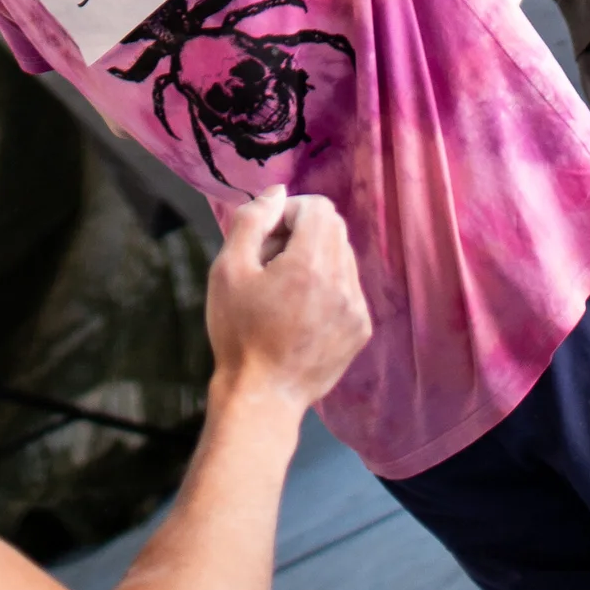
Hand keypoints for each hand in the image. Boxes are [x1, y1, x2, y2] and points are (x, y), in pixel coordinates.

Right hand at [206, 187, 371, 407]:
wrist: (262, 397)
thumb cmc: (238, 332)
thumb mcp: (228, 270)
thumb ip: (252, 221)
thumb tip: (278, 192)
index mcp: (310, 264)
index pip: (318, 207)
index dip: (289, 213)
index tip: (268, 238)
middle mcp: (343, 282)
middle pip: (334, 227)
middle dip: (303, 232)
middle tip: (273, 262)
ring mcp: (357, 308)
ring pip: (343, 255)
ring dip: (317, 258)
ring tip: (287, 290)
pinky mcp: (361, 330)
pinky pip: (350, 286)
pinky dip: (329, 285)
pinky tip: (303, 312)